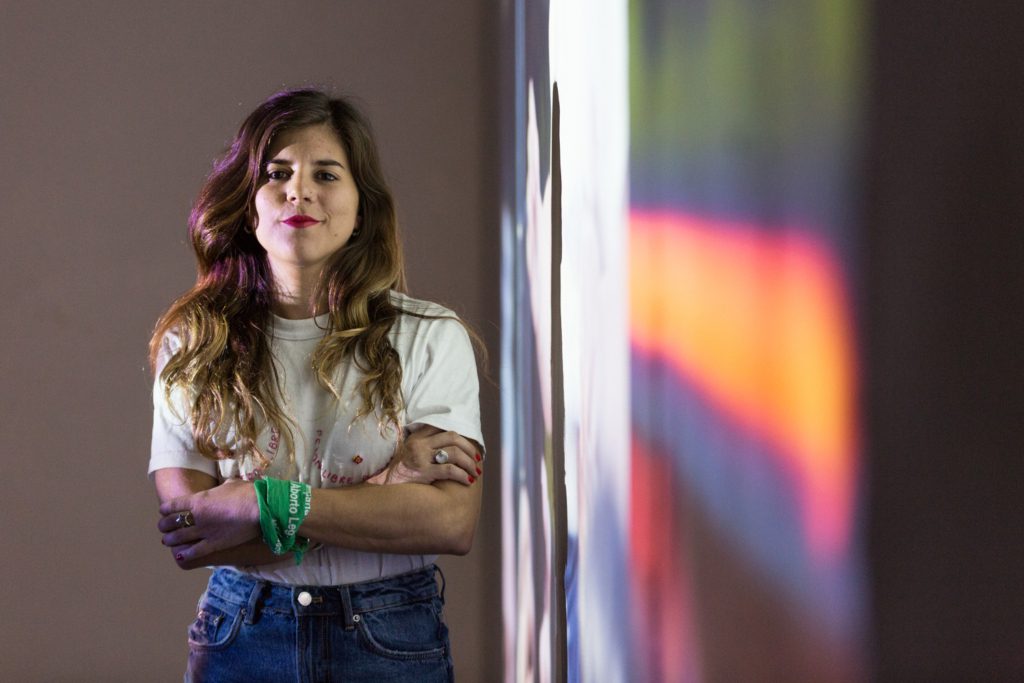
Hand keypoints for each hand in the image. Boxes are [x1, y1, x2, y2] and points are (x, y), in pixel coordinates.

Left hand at [157, 479, 260, 566]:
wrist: (260, 509)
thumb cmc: (247, 492)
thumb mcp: (230, 485)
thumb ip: (221, 489)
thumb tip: (223, 487)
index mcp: (198, 500)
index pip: (172, 505)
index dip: (165, 509)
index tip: (164, 511)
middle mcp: (197, 517)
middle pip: (172, 522)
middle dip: (165, 525)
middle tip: (163, 527)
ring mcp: (204, 532)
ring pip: (179, 538)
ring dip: (170, 539)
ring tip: (167, 541)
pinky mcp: (214, 544)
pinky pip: (194, 552)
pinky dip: (185, 554)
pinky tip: (180, 554)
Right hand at [367, 426, 482, 485]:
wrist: (385, 487)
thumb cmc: (401, 473)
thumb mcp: (411, 453)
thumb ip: (427, 446)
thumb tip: (454, 449)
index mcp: (417, 437)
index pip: (443, 428)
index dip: (461, 437)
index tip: (470, 447)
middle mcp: (419, 444)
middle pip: (453, 437)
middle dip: (469, 448)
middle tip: (477, 459)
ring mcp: (421, 457)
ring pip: (454, 453)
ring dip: (469, 463)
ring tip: (475, 472)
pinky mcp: (423, 472)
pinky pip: (449, 470)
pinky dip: (462, 475)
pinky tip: (467, 480)